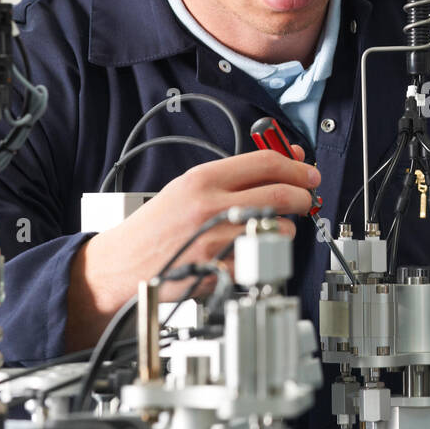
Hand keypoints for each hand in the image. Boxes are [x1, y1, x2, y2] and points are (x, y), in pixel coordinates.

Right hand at [65, 146, 318, 350]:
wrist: (121, 266)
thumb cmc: (155, 227)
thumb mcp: (189, 188)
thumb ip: (236, 175)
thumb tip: (285, 160)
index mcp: (202, 179)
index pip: (265, 162)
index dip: (296, 166)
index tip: (309, 172)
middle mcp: (210, 205)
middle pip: (280, 192)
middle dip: (303, 195)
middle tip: (306, 198)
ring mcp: (215, 239)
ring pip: (278, 227)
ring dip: (287, 228)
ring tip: (273, 227)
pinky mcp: (219, 268)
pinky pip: (262, 257)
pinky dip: (266, 254)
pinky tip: (254, 250)